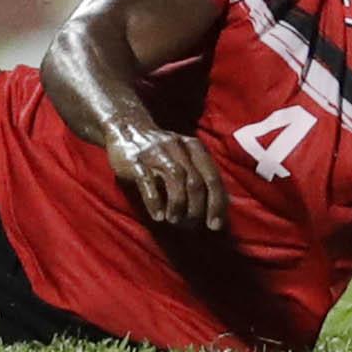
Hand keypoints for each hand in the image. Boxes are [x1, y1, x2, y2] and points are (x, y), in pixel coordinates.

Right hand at [103, 121, 230, 230]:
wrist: (126, 126)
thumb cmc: (162, 151)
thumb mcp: (185, 155)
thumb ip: (202, 174)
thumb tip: (225, 204)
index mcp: (194, 147)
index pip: (212, 177)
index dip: (216, 204)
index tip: (215, 225)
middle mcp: (177, 147)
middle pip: (195, 180)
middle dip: (197, 208)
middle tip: (192, 225)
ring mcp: (155, 152)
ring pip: (175, 178)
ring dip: (178, 204)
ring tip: (175, 221)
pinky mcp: (134, 160)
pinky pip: (147, 180)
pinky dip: (154, 200)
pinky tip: (158, 216)